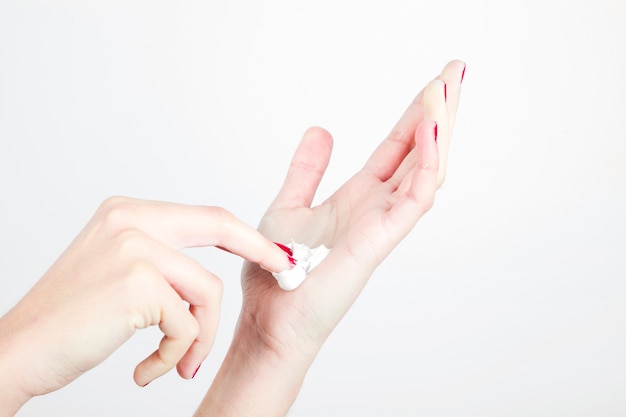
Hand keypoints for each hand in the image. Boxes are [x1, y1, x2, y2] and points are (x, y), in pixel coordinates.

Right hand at [0, 197, 290, 415]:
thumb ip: (162, 259)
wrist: (19, 352)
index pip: (204, 216)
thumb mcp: (119, 273)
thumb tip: (210, 271)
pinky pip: (188, 324)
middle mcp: (131, 220)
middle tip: (285, 271)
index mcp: (128, 213)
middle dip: (260, 250)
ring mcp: (135, 247)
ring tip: (174, 363)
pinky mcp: (138, 283)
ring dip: (198, 338)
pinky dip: (176, 355)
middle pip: (220, 226)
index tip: (273, 252)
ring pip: (208, 291)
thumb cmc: (70, 322)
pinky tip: (147, 371)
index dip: (245, 236)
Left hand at [196, 60, 464, 415]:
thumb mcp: (291, 205)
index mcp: (360, 198)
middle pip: (419, 151)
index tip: (435, 81)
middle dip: (439, 111)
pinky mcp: (380, 241)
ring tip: (448, 87)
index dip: (416, 114)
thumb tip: (321, 130)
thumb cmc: (279, 273)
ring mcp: (383, 224)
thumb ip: (308, 170)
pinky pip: (414, 197)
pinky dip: (427, 163)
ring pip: (426, 169)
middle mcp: (378, 208)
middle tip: (457, 70)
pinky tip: (431, 130)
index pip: (398, 148)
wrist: (271, 319)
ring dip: (439, 129)